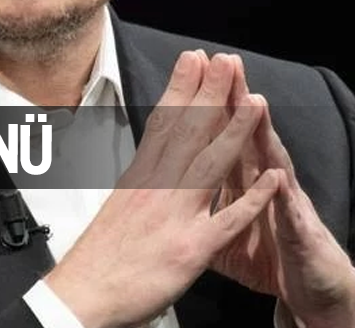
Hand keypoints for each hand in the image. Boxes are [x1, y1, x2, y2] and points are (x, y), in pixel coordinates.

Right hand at [44, 50, 285, 327]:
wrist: (81, 295)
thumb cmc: (97, 256)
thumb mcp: (117, 204)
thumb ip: (140, 179)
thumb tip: (151, 156)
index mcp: (139, 176)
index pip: (164, 122)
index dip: (181, 88)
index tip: (194, 58)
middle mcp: (156, 188)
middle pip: (188, 132)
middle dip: (210, 93)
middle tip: (226, 60)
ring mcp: (174, 216)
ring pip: (210, 164)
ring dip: (235, 132)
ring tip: (256, 102)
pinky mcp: (190, 248)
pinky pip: (227, 221)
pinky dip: (252, 199)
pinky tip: (273, 180)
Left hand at [208, 54, 354, 327]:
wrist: (312, 287)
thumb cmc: (269, 254)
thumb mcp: (225, 228)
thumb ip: (204, 200)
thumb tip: (173, 184)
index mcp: (243, 179)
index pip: (222, 132)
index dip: (207, 103)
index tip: (192, 69)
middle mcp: (266, 182)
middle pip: (248, 134)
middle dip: (235, 99)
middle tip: (225, 63)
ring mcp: (285, 203)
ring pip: (273, 162)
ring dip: (264, 134)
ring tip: (255, 102)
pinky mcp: (298, 234)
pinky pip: (289, 214)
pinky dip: (283, 196)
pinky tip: (280, 178)